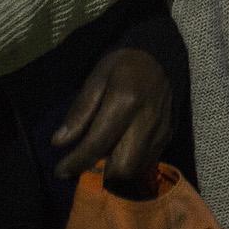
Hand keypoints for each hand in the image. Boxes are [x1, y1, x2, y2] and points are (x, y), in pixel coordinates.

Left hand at [51, 48, 175, 184]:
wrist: (160, 55)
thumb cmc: (123, 64)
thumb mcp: (96, 78)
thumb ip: (80, 110)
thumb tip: (59, 143)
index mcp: (125, 102)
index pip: (98, 144)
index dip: (76, 162)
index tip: (60, 171)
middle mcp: (145, 121)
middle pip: (123, 168)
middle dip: (101, 173)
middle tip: (85, 163)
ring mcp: (160, 131)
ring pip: (137, 170)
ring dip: (116, 171)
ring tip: (102, 157)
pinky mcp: (168, 136)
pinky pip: (148, 162)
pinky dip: (132, 164)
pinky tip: (120, 151)